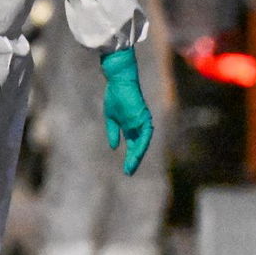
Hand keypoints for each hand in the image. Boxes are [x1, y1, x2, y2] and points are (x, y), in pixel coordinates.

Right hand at [100, 47, 153, 175]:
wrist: (119, 81)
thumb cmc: (115, 96)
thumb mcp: (111, 118)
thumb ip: (113, 132)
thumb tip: (114, 147)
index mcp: (131, 126)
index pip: (133, 145)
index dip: (130, 157)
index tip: (126, 170)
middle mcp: (138, 126)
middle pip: (138, 147)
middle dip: (133, 160)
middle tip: (128, 173)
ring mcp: (141, 122)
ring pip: (142, 143)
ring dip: (138, 155)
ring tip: (131, 166)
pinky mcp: (143, 117)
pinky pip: (144, 134)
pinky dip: (141, 144)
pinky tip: (136, 154)